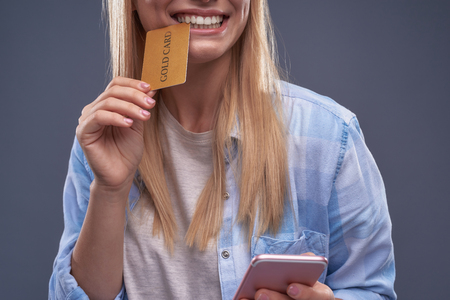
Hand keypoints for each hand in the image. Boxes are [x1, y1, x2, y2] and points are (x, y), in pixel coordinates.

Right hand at [76, 76, 155, 194]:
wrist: (120, 175)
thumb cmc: (127, 152)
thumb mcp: (138, 125)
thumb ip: (140, 107)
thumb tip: (151, 88)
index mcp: (105, 106)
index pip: (115, 85)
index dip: (132, 83)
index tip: (150, 88)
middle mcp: (93, 110)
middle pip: (112, 91)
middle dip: (134, 95)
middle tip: (150, 103)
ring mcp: (86, 120)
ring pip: (107, 103)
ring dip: (129, 107)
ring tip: (145, 115)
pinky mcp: (83, 132)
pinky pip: (99, 117)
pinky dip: (116, 117)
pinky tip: (129, 123)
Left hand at [242, 253, 338, 299]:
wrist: (304, 294)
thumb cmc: (306, 280)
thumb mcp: (311, 269)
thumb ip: (307, 262)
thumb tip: (302, 258)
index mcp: (321, 295)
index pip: (316, 296)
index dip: (304, 293)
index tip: (291, 287)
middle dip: (275, 299)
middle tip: (260, 293)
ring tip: (247, 298)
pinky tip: (243, 299)